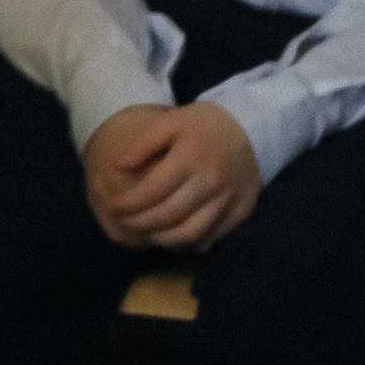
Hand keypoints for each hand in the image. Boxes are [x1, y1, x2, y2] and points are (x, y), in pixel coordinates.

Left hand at [83, 100, 259, 254]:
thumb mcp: (170, 123)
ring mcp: (229, 199)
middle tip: (122, 221)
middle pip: (168, 216)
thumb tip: (117, 170)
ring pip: (189, 233)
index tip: (112, 205)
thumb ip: (142, 146)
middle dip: (138, 223)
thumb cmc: (203, 125)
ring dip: (161, 239)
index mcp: (191, 157)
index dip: (127, 203)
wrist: (252, 128)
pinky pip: (211, 236)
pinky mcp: (241, 211)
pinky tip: (170, 235)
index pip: (151, 191)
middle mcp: (211, 181)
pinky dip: (188, 241)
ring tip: (142, 232)